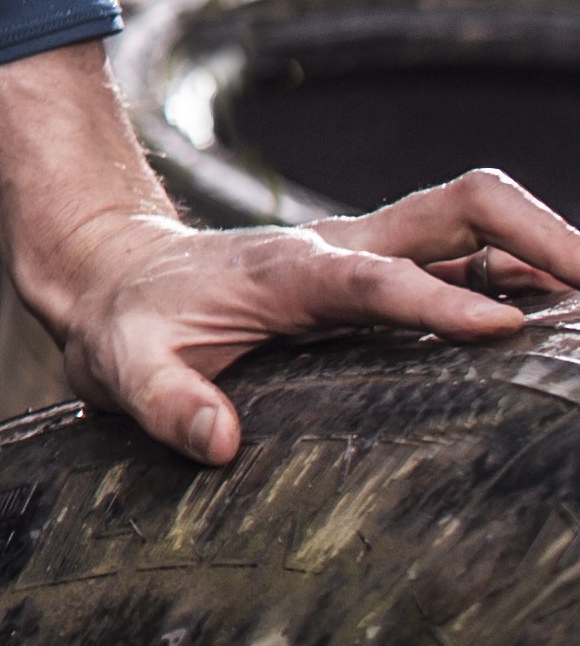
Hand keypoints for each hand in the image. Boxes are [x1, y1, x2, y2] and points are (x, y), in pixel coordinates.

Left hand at [0, 37, 579, 458]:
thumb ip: (165, 402)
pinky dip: (527, 273)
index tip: (507, 330)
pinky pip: (470, 256)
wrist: (114, 275)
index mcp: (290, 270)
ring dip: (547, 251)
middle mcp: (342, 249)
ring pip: (476, 225)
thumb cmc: (126, 324)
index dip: (442, 301)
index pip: (380, 278)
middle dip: (539, 235)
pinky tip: (562, 316)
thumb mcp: (122, 366)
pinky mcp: (380, 271)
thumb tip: (218, 441)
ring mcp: (368, 254)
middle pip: (462, 209)